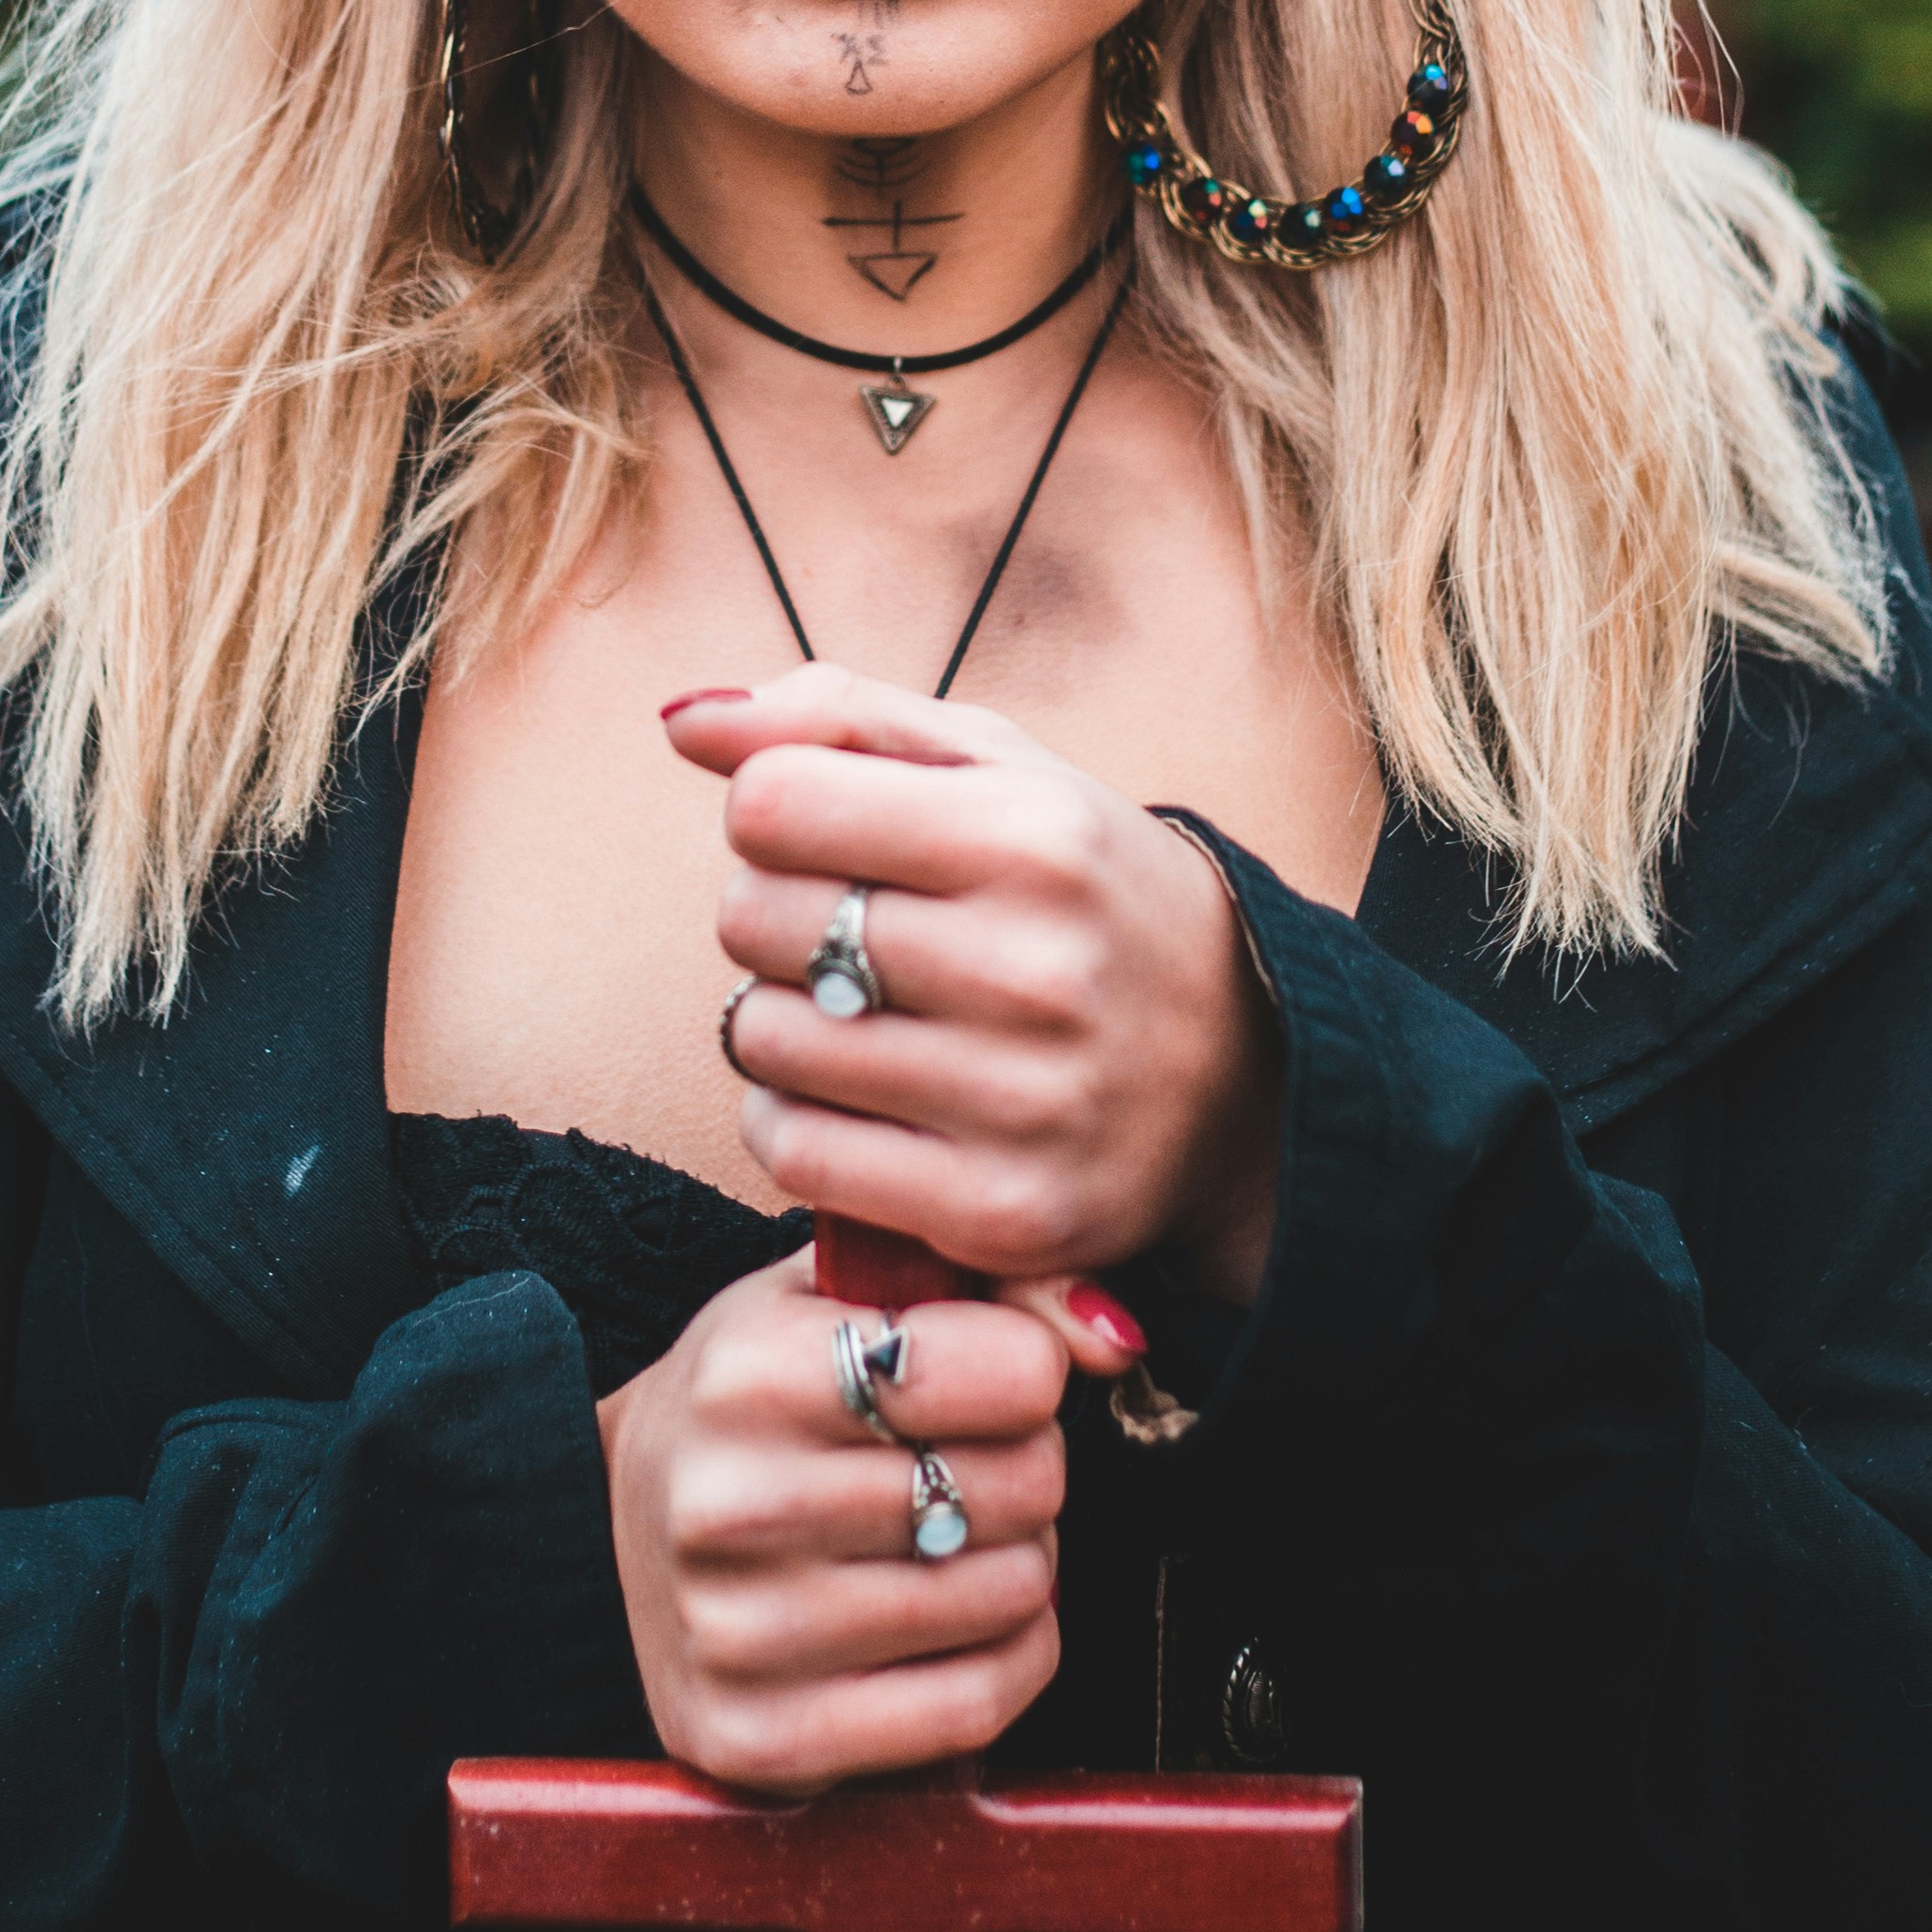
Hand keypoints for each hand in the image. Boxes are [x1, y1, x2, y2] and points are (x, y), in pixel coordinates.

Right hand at [597, 1249, 1067, 1790]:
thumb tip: (1114, 1339)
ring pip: (1014, 1595)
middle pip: (1021, 1486)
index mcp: (748, 1371)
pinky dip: (1009, 1656)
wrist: (618, 1524)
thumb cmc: (764, 1402)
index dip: (1029, 1374)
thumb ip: (991, 1283)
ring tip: (951, 1538)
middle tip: (969, 1466)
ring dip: (1018, 1562)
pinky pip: (980, 1703)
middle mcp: (729, 1504)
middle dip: (1027, 1470)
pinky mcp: (760, 1738)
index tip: (992, 1380)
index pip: (1006, 1371)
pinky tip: (958, 1621)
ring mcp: (739, 1634)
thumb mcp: (843, 1297)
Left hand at [669, 663, 1282, 1302]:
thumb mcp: (999, 772)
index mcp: (1036, 834)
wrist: (1248, 1069)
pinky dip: (794, 1122)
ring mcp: (1023, 1101)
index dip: (774, 816)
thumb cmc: (1086, 894)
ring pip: (763, 1040)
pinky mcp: (1002, 1211)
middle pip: (754, 920)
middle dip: (776, 918)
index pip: (771, 803)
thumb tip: (683, 720)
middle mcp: (1035, 966)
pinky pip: (795, 1154)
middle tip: (849, 933)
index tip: (832, 841)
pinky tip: (858, 1098)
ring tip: (859, 1015)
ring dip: (780, 1023)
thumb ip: (839, 719)